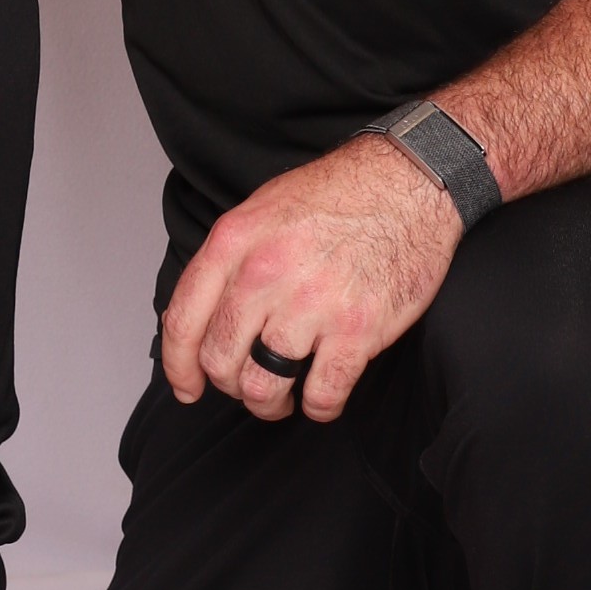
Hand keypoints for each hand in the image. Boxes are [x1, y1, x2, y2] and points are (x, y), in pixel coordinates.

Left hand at [160, 133, 462, 422]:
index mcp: (235, 242)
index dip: (179, 365)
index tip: (187, 386)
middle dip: (230, 385)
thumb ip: (231, 259)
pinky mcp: (357, 329)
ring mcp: (311, 304)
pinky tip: (322, 397)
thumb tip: (208, 312)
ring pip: (263, 387)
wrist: (411, 182)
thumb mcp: (265, 207)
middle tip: (248, 383)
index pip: (184, 320)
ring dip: (270, 404)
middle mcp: (265, 274)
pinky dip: (319, 407)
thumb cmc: (341, 194)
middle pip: (221, 361)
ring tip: (283, 397)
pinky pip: (322, 394)